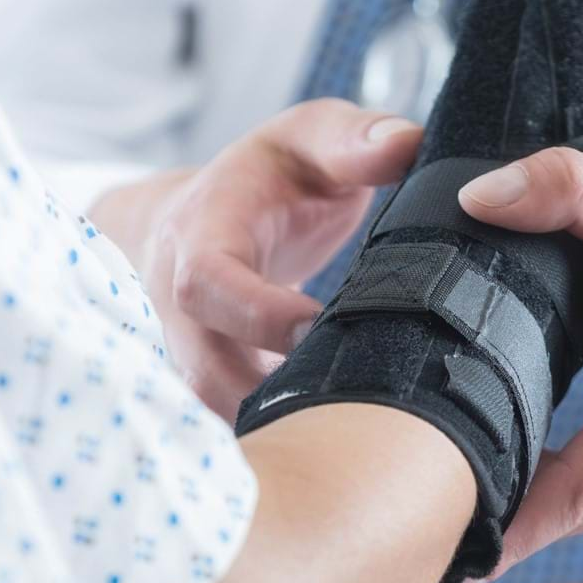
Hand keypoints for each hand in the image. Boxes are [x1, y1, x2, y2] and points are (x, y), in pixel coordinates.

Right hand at [91, 100, 420, 416]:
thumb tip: (406, 144)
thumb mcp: (309, 136)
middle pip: (201, 369)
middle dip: (268, 395)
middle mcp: (176, 299)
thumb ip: (354, 138)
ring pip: (211, 410)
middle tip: (349, 405)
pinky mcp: (208, 380)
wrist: (212, 212)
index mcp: (201, 233)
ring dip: (274, 429)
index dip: (258, 314)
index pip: (207, 282)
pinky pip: (229, 422)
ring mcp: (184, 347)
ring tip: (348, 435)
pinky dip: (276, 438)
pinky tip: (333, 446)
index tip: (320, 325)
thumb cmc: (271, 173)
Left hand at [458, 145, 582, 565]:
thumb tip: (477, 198)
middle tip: (417, 482)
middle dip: (495, 494)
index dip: (508, 520)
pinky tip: (556, 453)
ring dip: (533, 491)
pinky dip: (572, 495)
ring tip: (481, 446)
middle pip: (570, 505)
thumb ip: (572, 187)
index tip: (435, 548)